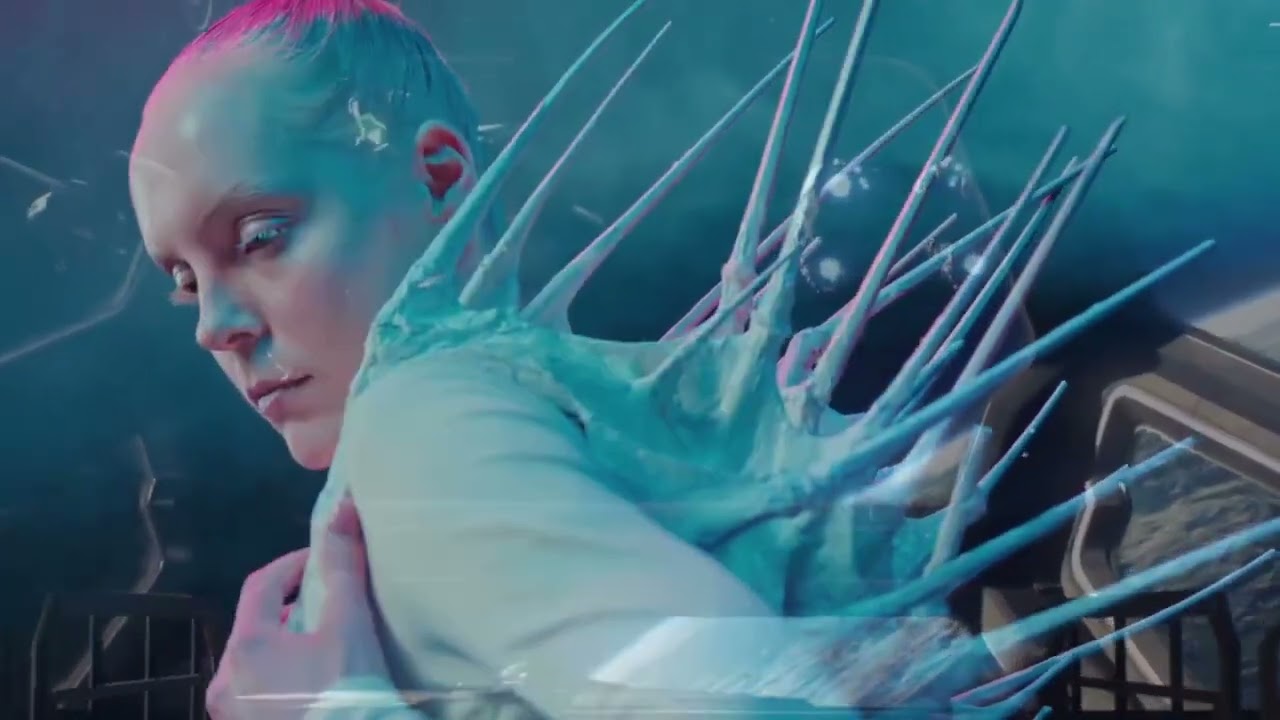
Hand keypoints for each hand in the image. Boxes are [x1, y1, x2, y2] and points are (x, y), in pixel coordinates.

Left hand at [208, 496, 392, 718]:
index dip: (293, 564)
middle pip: (254, 625)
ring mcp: (232, 713)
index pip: (261, 585)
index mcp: (246, 647)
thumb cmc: (346, 690)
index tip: (323, 558)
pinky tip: (311, 681)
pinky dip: (279, 676)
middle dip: (289, 607)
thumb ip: (342, 568)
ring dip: (284, 644)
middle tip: (325, 604)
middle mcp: (225, 680)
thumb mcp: (349, 626)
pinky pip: (257, 691)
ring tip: (321, 644)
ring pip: (254, 661)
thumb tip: (343, 510)